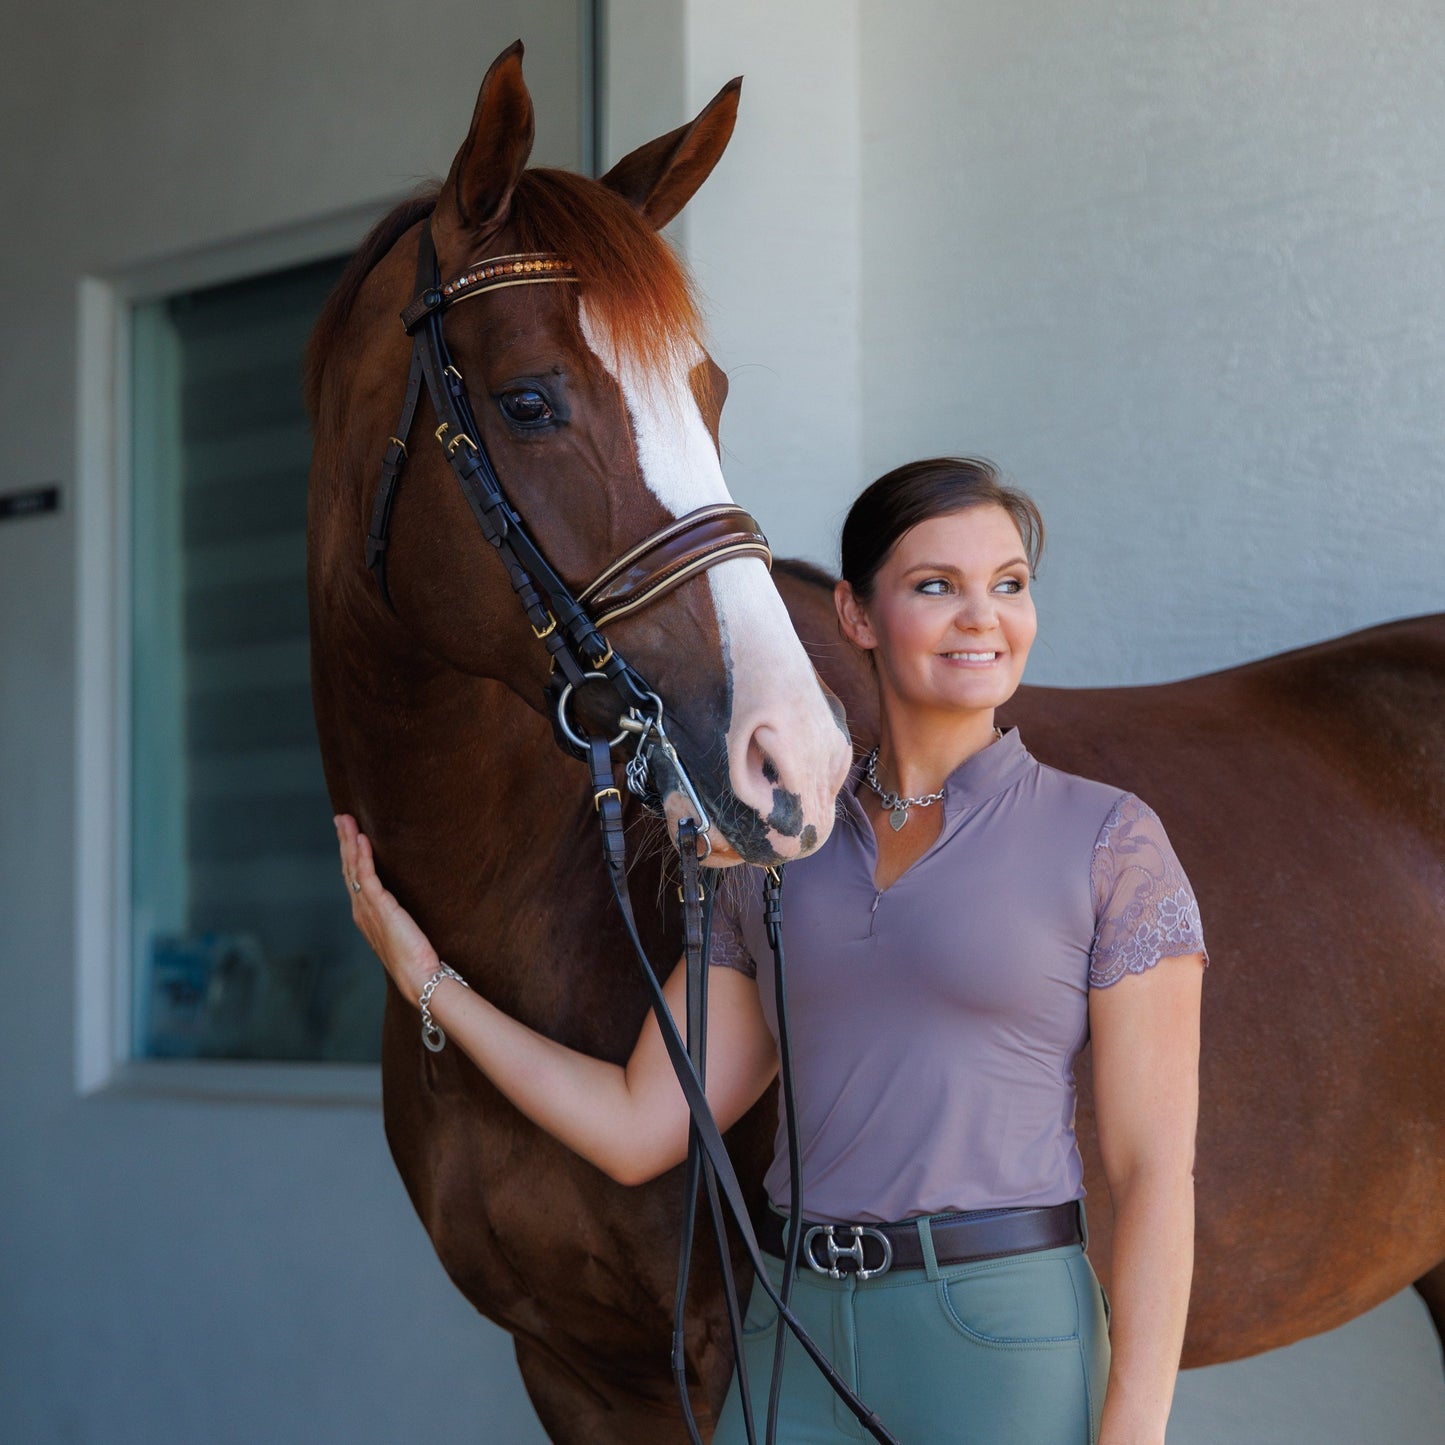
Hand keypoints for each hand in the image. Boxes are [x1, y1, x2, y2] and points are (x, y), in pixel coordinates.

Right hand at [334, 815, 439, 1002]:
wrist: (417, 977)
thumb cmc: (416, 959)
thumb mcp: (403, 930)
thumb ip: (398, 914)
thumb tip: (407, 902)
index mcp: (365, 915)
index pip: (353, 878)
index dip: (349, 855)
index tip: (348, 834)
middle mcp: (361, 910)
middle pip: (348, 868)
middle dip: (344, 841)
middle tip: (340, 817)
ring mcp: (368, 909)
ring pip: (353, 868)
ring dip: (349, 842)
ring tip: (347, 819)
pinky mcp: (380, 908)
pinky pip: (366, 876)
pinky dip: (363, 856)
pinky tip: (362, 839)